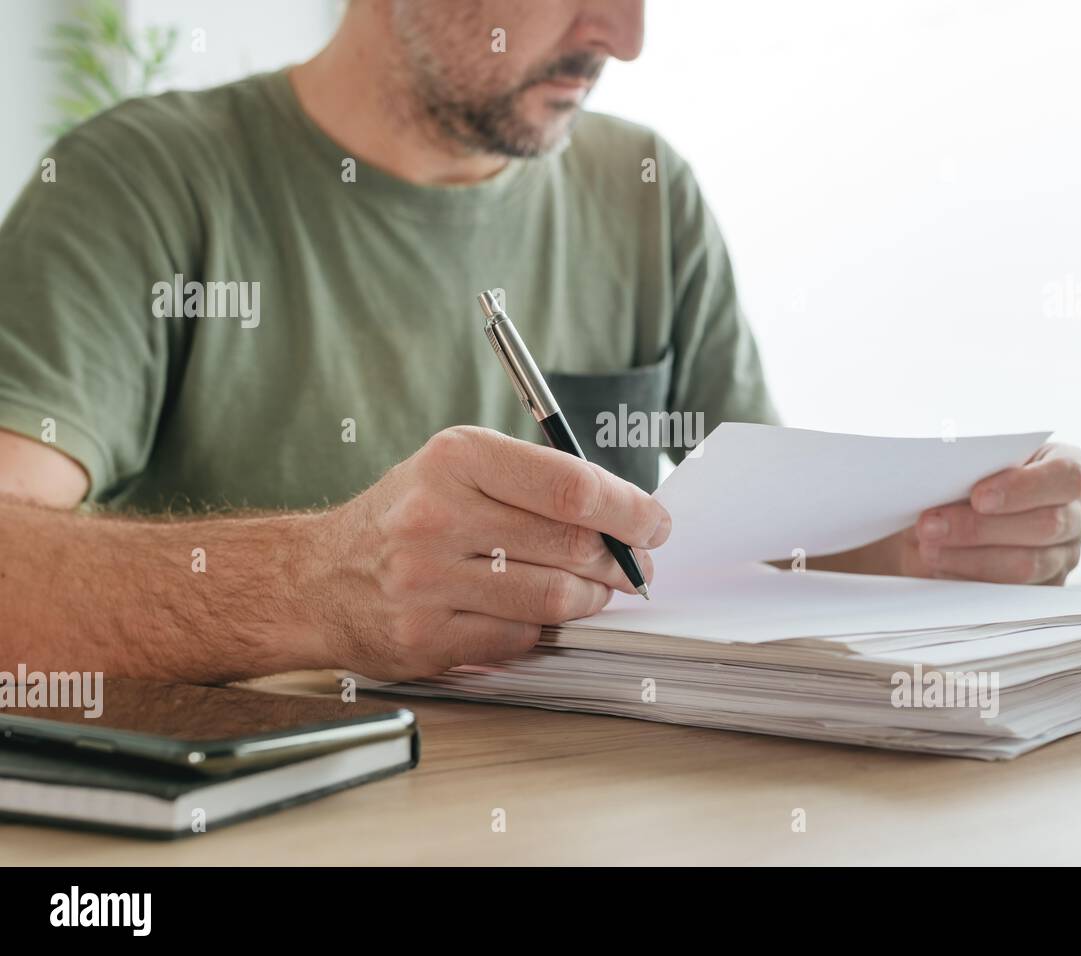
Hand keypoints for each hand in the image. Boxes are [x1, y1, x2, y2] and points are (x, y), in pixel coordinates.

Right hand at [313, 426, 670, 680]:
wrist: (315, 577)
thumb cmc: (405, 517)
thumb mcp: (458, 468)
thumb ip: (536, 483)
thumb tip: (625, 514)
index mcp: (456, 458)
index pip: (571, 486)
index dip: (629, 509)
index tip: (653, 524)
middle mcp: (437, 515)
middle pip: (572, 544)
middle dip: (620, 559)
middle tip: (634, 565)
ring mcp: (426, 581)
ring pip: (554, 597)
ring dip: (590, 598)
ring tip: (593, 590)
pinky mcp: (424, 637)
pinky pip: (520, 636)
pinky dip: (542, 627)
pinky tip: (534, 612)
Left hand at [900, 443, 1080, 584]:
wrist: (957, 513)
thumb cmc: (974, 480)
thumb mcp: (977, 464)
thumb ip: (973, 470)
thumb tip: (943, 483)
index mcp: (1071, 469)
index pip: (1067, 477)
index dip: (1023, 488)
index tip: (978, 497)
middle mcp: (1079, 514)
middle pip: (1047, 524)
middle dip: (981, 528)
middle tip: (931, 526)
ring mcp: (1068, 555)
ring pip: (1028, 564)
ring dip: (970, 558)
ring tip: (930, 548)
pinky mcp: (1046, 587)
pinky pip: (1013, 592)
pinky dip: (971, 580)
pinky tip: (942, 568)